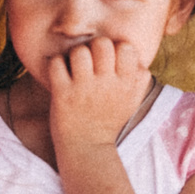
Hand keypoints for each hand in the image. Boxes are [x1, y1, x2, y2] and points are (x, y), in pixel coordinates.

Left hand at [43, 37, 151, 156]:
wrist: (88, 149)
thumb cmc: (109, 121)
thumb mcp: (133, 102)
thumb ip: (139, 79)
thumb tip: (139, 60)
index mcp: (126, 83)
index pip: (126, 47)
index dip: (116, 48)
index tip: (109, 61)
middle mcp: (107, 83)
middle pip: (101, 43)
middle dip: (94, 48)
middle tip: (89, 62)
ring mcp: (84, 88)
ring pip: (79, 51)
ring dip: (74, 56)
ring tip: (73, 68)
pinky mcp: (62, 93)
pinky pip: (56, 62)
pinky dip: (55, 65)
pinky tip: (60, 75)